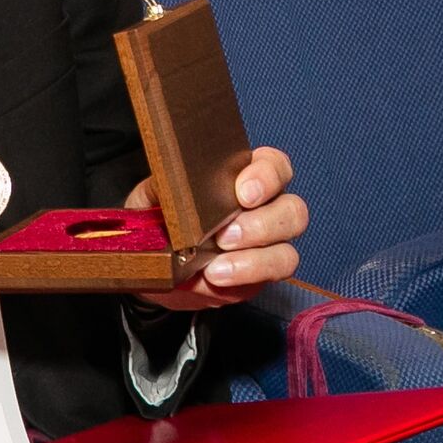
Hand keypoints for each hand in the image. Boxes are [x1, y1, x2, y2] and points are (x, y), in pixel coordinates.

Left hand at [126, 146, 305, 311]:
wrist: (155, 267)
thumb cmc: (160, 223)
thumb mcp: (151, 199)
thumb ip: (162, 187)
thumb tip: (167, 180)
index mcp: (242, 178)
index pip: (273, 165)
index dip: (267, 175)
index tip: (243, 192)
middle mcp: (265, 209)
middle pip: (292, 209)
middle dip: (262, 223)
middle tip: (225, 234)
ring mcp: (267, 246)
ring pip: (287, 249)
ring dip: (255, 258)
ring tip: (217, 264)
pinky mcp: (260, 276)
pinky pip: (271, 277)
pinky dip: (245, 277)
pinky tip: (217, 276)